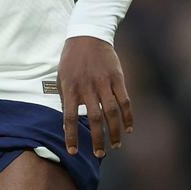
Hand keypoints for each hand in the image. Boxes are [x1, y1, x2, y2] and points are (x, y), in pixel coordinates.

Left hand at [58, 36, 132, 158]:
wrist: (88, 35)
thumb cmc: (72, 59)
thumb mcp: (61, 77)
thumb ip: (65, 98)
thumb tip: (66, 122)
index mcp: (70, 88)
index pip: (69, 117)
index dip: (71, 136)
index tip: (73, 151)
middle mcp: (87, 87)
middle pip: (93, 118)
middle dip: (97, 139)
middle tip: (99, 154)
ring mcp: (103, 82)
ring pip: (111, 112)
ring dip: (114, 132)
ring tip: (115, 145)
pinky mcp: (117, 78)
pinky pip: (125, 101)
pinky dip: (128, 116)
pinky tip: (128, 128)